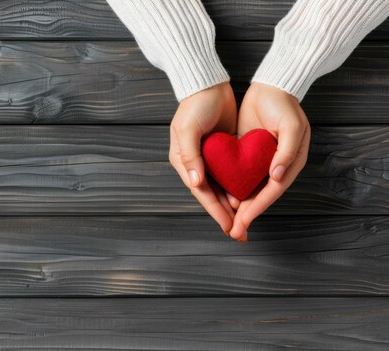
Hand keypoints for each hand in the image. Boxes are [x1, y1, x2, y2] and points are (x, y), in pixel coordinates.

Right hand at [168, 82, 237, 233]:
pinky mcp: (221, 152)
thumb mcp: (189, 129)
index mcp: (183, 161)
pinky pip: (229, 175)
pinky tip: (248, 196)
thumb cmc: (195, 105)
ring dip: (232, 204)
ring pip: (221, 188)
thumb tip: (196, 183)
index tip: (228, 226)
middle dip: (224, 215)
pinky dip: (237, 187)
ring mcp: (208, 158)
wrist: (208, 84)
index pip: (201, 192)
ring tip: (245, 220)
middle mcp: (194, 163)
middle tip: (239, 232)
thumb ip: (191, 156)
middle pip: (211, 195)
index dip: (215, 211)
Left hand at [228, 82, 310, 241]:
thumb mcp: (292, 126)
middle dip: (247, 214)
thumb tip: (277, 176)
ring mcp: (262, 161)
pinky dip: (233, 188)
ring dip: (239, 206)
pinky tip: (222, 198)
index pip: (272, 191)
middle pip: (260, 196)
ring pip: (249, 189)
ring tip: (226, 222)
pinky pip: (240, 176)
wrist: (270, 85)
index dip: (258, 207)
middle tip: (233, 232)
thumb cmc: (284, 105)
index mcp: (291, 163)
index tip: (244, 221)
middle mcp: (277, 166)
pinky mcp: (249, 155)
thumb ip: (288, 151)